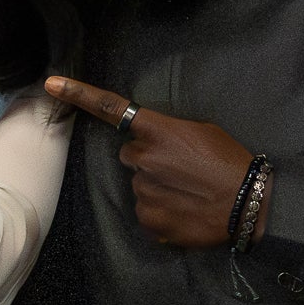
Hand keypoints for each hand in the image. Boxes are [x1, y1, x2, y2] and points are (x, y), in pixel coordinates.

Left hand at [44, 76, 256, 249]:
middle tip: (182, 169)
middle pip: (132, 156)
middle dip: (150, 160)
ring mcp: (144, 192)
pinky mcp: (149, 220)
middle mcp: (144, 159)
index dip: (79, 94)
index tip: (51, 84)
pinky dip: (162, 212)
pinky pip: (147, 212)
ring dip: (158, 188)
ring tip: (189, 192)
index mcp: (158, 131)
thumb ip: (169, 134)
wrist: (252, 204)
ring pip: (140, 185)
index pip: (111, 108)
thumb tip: (155, 146)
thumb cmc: (232, 163)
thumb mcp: (203, 132)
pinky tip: (186, 210)